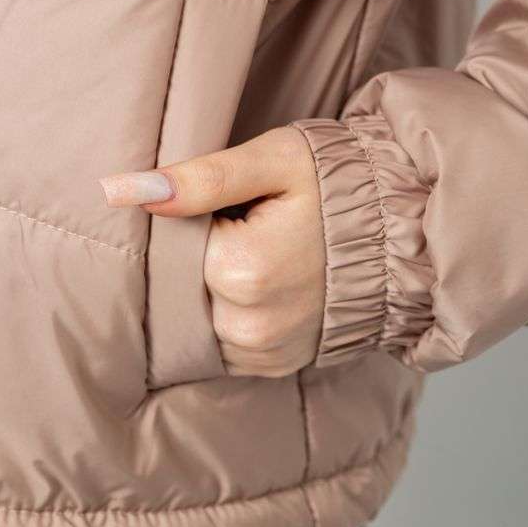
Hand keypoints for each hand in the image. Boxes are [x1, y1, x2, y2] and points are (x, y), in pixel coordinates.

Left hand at [99, 126, 325, 377]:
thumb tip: (123, 190)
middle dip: (200, 253)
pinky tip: (261, 281)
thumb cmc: (338, 183)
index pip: (171, 244)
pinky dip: (230, 312)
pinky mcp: (275, 366)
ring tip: (258, 251)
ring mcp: (264, 352)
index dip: (195, 217)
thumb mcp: (271, 160)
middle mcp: (249, 324)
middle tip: (246, 223)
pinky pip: (223, 341)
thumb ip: (198, 177)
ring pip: (198, 316)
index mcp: (241, 269)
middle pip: (182, 283)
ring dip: (212, 286)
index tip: (230, 204)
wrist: (404, 230)